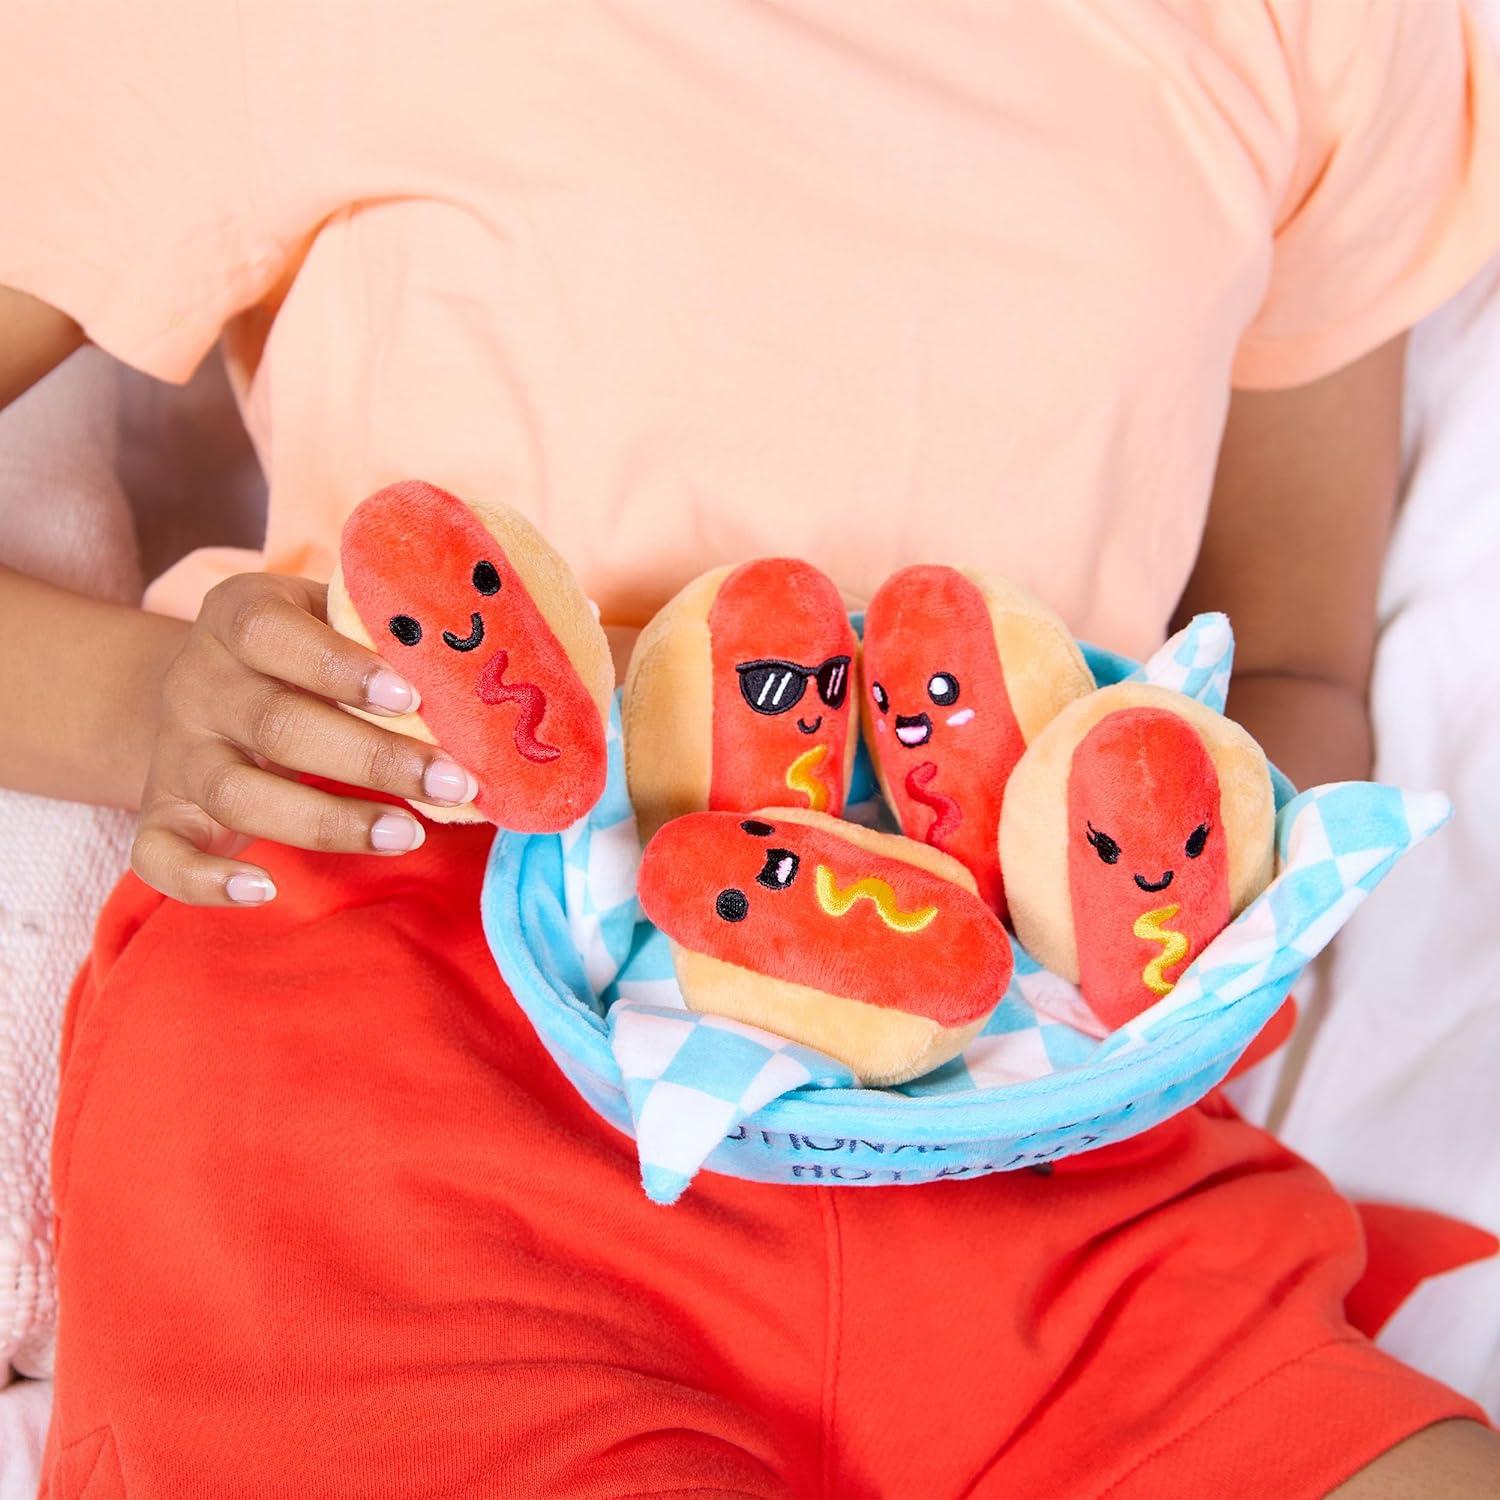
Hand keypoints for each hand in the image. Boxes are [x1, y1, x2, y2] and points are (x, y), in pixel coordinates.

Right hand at [132, 573, 477, 905]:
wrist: (207, 687)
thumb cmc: (304, 653)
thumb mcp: (331, 620)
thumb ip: (384, 634)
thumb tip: (489, 669)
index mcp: (238, 617)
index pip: (274, 633)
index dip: (339, 666)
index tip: (410, 696)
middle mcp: (199, 683)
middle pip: (277, 725)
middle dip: (373, 760)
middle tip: (452, 784)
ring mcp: (177, 752)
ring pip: (237, 794)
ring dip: (328, 821)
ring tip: (409, 834)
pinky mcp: (163, 813)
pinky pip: (161, 854)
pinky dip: (205, 879)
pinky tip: (265, 889)